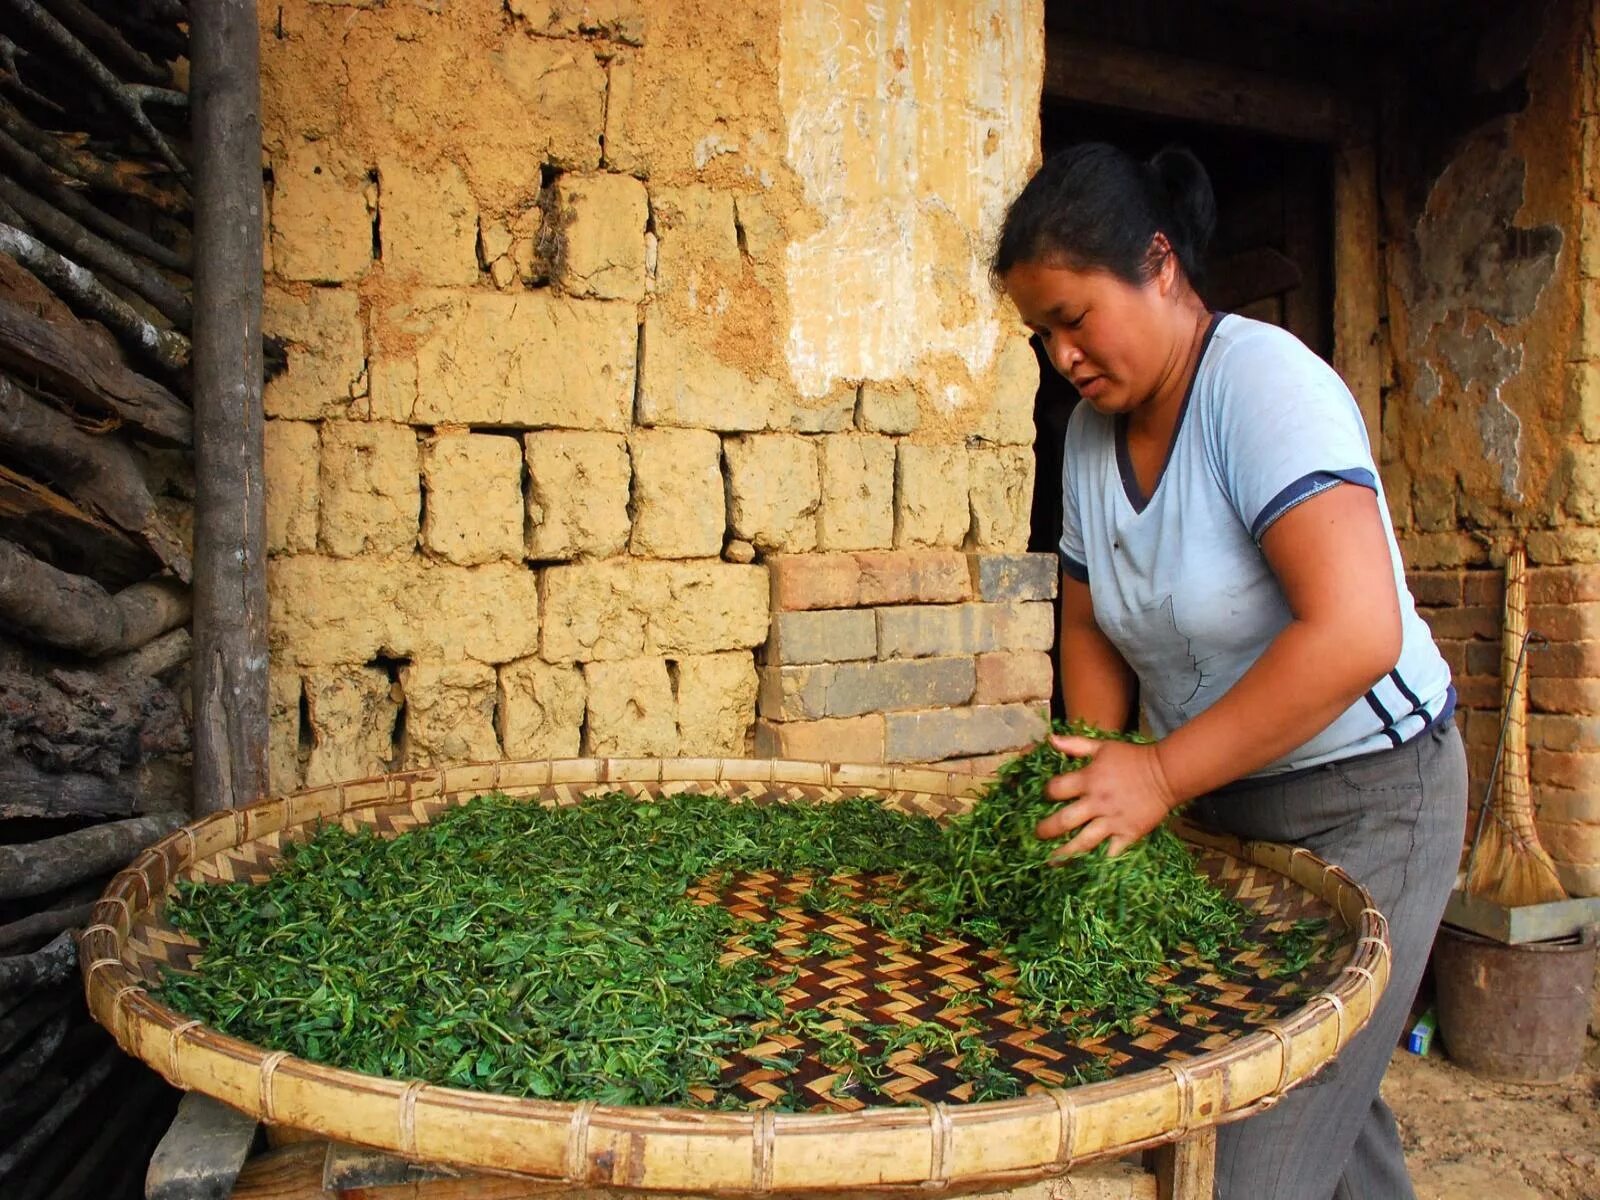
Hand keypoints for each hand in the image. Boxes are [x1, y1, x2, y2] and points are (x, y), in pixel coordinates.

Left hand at [1034, 735, 1179, 858]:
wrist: (1165, 774)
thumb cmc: (1132, 759)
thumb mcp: (1102, 747)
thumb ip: (1075, 745)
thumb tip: (1049, 739)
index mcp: (1088, 779)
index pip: (1057, 789)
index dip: (1048, 793)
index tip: (1046, 798)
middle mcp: (1097, 802)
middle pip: (1064, 821)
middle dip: (1046, 830)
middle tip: (1037, 835)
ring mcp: (1112, 821)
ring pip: (1083, 842)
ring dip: (1065, 853)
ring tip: (1051, 862)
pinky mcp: (1128, 834)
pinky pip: (1110, 852)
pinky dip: (1098, 862)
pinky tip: (1086, 870)